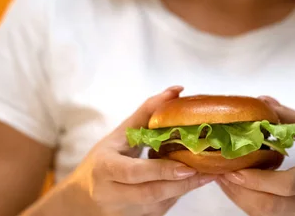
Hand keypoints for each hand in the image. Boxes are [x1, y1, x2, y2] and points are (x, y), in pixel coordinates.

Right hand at [23, 86, 215, 215]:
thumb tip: (175, 91)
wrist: (84, 196)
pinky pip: (163, 206)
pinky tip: (194, 180)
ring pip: (161, 203)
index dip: (161, 170)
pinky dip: (179, 193)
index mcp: (106, 168)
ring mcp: (126, 211)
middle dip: (182, 183)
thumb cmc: (104, 159)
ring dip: (185, 189)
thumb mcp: (120, 134)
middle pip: (151, 192)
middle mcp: (113, 193)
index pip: (134, 172)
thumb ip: (147, 112)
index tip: (187, 166)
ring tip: (209, 173)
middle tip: (209, 171)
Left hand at [217, 96, 294, 215]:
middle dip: (237, 192)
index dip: (256, 180)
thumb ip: (293, 121)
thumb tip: (263, 100)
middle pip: (267, 207)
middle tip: (217, 170)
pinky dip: (249, 203)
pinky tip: (239, 187)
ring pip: (263, 215)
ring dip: (239, 198)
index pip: (286, 184)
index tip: (233, 168)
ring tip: (222, 176)